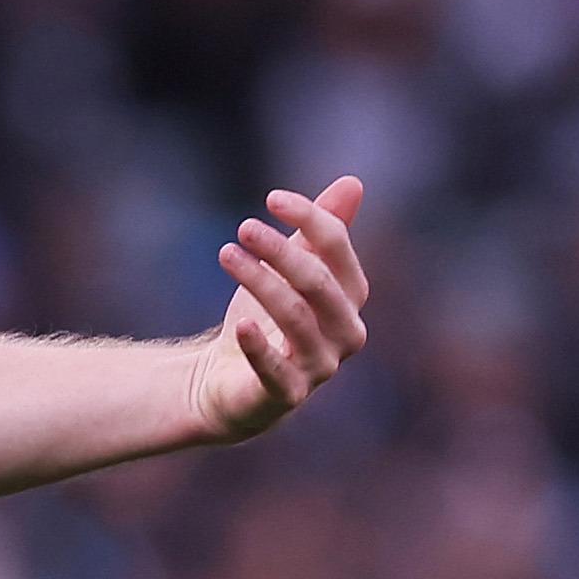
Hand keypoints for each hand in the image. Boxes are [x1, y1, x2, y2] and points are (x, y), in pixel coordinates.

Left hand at [197, 177, 369, 444]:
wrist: (231, 382)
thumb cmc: (265, 319)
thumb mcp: (288, 270)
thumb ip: (319, 233)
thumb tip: (352, 183)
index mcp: (350, 296)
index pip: (338, 249)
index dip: (310, 219)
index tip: (272, 198)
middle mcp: (346, 331)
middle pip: (317, 282)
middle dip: (282, 251)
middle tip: (244, 227)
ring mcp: (320, 365)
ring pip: (295, 317)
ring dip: (260, 282)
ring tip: (226, 254)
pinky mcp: (288, 395)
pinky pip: (277, 370)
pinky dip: (259, 346)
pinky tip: (240, 324)